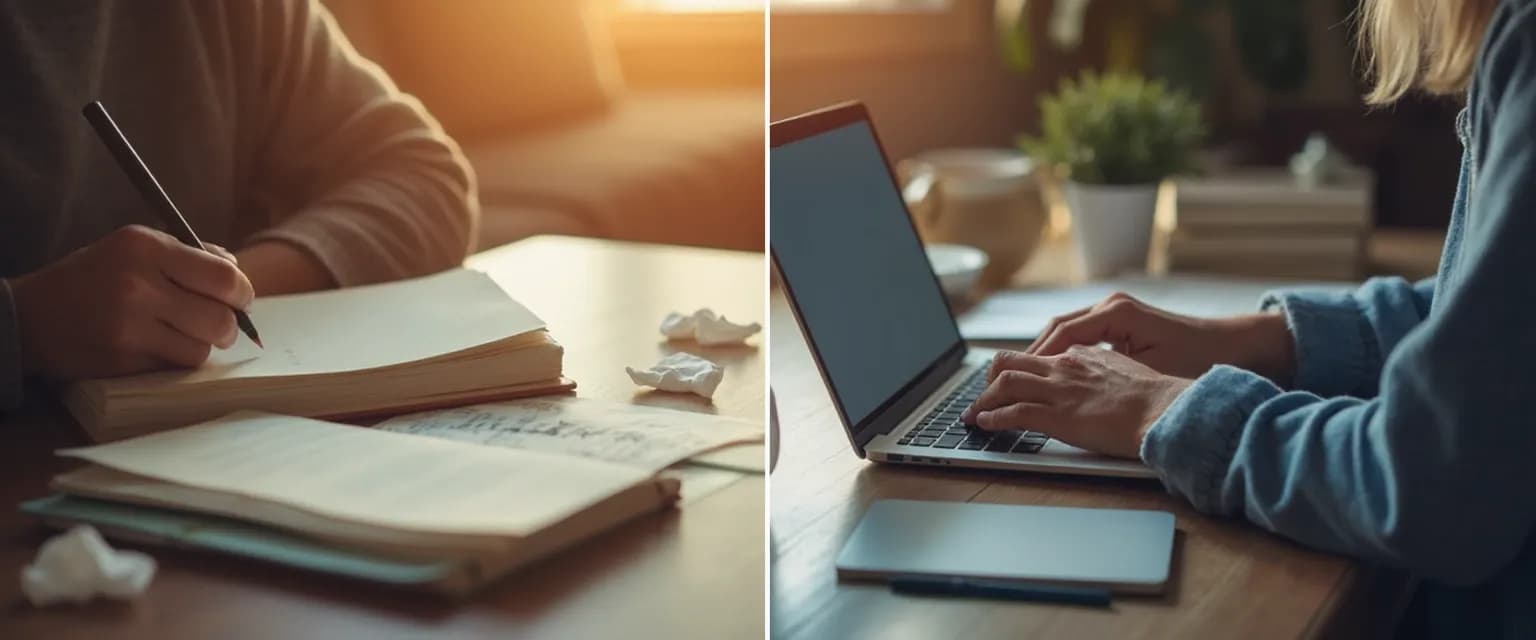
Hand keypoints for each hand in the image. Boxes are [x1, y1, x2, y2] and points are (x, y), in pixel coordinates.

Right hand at [9, 225, 253, 379]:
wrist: (29, 315)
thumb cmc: (94, 278)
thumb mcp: (133, 248)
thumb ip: (189, 254)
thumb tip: (237, 271)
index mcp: (145, 247)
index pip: (224, 277)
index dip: (242, 294)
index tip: (240, 300)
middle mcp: (138, 284)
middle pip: (221, 319)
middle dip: (229, 326)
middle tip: (220, 325)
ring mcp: (128, 326)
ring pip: (202, 348)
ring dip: (200, 345)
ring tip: (181, 334)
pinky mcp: (121, 360)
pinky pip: (174, 366)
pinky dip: (174, 360)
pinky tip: (155, 347)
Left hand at [961, 347, 1192, 458]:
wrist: (1165, 409)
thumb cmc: (1156, 397)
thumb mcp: (1127, 368)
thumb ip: (1104, 368)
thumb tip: (1096, 375)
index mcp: (1082, 355)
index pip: (1040, 356)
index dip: (1021, 370)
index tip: (1011, 381)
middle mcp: (1064, 367)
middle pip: (1010, 361)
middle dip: (989, 379)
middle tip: (982, 395)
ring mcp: (1058, 390)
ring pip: (1005, 384)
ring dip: (983, 400)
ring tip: (973, 414)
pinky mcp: (1057, 415)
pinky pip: (1014, 412)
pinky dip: (993, 418)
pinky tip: (985, 424)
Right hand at [1028, 292, 1294, 382]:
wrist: (1232, 345)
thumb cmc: (1197, 360)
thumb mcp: (1150, 372)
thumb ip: (1108, 374)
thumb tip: (1070, 385)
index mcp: (1116, 313)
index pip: (1061, 335)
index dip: (1036, 359)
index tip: (1015, 380)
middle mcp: (1110, 306)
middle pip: (1056, 328)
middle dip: (1031, 355)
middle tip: (1006, 380)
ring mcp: (1114, 311)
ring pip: (1064, 330)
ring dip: (1044, 353)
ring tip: (1024, 378)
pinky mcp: (1120, 321)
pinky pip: (1079, 334)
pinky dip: (1062, 352)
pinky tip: (1053, 372)